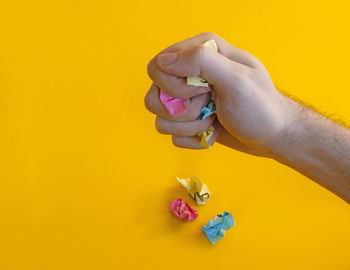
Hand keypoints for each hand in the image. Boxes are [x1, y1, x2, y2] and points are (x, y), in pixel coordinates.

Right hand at [145, 32, 290, 156]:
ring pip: (161, 117)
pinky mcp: (187, 120)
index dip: (175, 85)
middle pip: (155, 94)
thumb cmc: (261, 106)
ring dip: (189, 126)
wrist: (272, 135)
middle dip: (182, 109)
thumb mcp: (237, 79)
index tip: (204, 91)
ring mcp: (186, 99)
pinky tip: (212, 131)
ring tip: (213, 120)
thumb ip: (201, 61)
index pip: (159, 65)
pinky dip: (193, 138)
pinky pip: (172, 134)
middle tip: (209, 106)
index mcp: (200, 52)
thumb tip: (164, 61)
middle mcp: (189, 73)